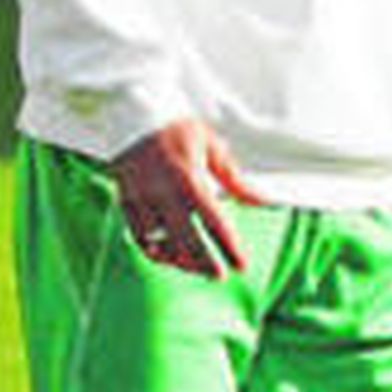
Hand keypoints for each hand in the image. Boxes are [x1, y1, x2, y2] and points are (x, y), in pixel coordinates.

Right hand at [113, 119, 262, 276]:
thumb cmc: (179, 130)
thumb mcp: (213, 147)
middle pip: (186, 240)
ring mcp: (140, 199)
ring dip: (179, 259)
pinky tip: (171, 255)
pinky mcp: (125, 203)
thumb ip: (236, 180)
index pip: (214, 221)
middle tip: (219, 275)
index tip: (242, 265)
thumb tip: (265, 202)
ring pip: (159, 243)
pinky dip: (155, 250)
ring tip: (197, 267)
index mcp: (188, 176)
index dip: (229, 246)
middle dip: (204, 262)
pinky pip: (139, 238)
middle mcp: (162, 191)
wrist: (133, 116)